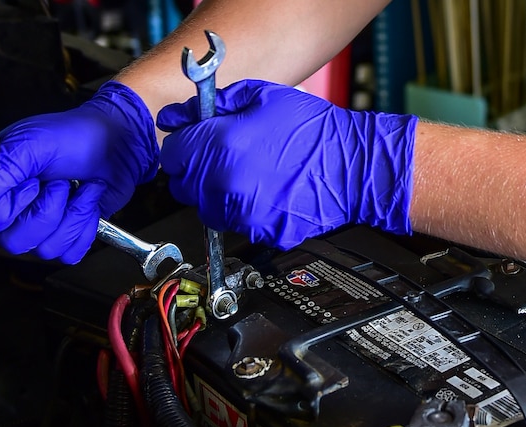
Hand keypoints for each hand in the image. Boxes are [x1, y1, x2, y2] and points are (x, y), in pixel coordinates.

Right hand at [0, 81, 158, 263]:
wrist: (118, 143)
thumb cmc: (74, 135)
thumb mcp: (30, 146)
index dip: (4, 210)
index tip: (29, 183)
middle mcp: (14, 208)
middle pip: (14, 242)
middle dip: (45, 210)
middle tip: (58, 182)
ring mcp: (43, 224)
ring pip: (45, 250)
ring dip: (70, 215)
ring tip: (75, 188)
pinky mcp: (69, 233)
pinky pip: (70, 253)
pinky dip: (85, 226)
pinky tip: (88, 201)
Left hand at [157, 79, 417, 249]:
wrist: (354, 166)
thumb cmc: (313, 129)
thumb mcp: (262, 96)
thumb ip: (213, 105)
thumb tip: (177, 115)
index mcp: (221, 145)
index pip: (171, 154)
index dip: (182, 147)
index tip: (194, 144)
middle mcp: (226, 183)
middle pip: (182, 185)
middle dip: (195, 171)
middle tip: (222, 159)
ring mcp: (242, 212)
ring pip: (205, 208)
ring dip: (216, 194)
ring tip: (248, 176)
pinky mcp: (259, 232)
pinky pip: (234, 224)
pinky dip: (242, 212)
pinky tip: (266, 193)